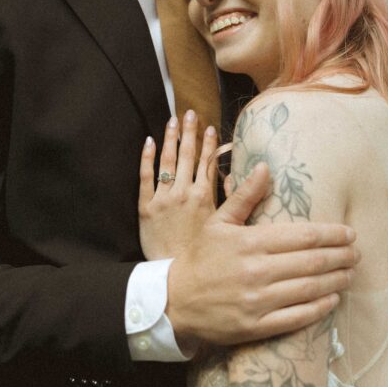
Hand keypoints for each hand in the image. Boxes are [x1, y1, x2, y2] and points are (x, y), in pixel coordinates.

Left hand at [138, 110, 218, 260]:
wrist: (175, 273)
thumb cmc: (202, 253)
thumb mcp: (224, 227)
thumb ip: (233, 201)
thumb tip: (242, 180)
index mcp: (204, 197)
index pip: (207, 163)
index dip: (209, 144)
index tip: (210, 127)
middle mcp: (184, 193)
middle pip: (187, 156)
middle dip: (189, 133)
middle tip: (190, 113)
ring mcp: (163, 198)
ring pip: (167, 161)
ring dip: (171, 138)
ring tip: (173, 120)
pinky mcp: (146, 207)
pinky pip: (145, 176)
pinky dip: (147, 157)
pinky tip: (149, 141)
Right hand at [167, 163, 358, 353]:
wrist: (173, 301)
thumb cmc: (199, 258)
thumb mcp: (217, 222)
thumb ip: (244, 196)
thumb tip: (265, 167)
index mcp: (251, 242)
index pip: (304, 236)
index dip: (333, 234)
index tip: (350, 232)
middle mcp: (257, 271)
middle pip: (313, 262)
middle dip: (341, 256)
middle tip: (357, 253)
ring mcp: (258, 301)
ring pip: (310, 289)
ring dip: (336, 280)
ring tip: (350, 273)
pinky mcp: (256, 326)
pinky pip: (297, 317)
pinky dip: (320, 308)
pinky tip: (333, 299)